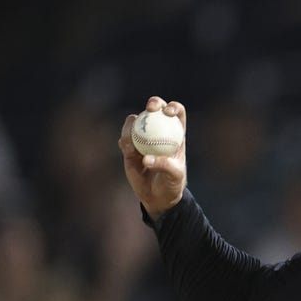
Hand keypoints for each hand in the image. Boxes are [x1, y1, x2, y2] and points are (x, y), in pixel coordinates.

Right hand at [119, 96, 186, 220]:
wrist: (157, 196)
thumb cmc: (172, 184)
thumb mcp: (174, 176)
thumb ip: (164, 165)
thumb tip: (146, 158)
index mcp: (175, 134)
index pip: (176, 113)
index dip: (173, 107)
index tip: (168, 112)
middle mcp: (158, 131)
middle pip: (155, 109)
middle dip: (154, 103)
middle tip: (150, 109)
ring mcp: (142, 137)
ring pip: (135, 121)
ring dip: (133, 126)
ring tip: (135, 146)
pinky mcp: (129, 147)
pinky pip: (124, 138)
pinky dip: (125, 142)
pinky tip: (129, 152)